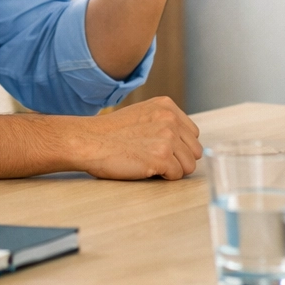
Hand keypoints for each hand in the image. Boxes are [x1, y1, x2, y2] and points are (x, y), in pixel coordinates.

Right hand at [68, 97, 200, 179]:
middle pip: (195, 150)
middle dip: (179, 160)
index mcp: (167, 106)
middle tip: (157, 160)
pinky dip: (163, 178)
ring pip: (189, 165)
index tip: (162, 150)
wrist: (89, 141)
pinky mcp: (161, 157)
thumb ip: (164, 122)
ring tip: (151, 164)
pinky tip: (146, 169)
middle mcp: (170, 119)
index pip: (193, 134)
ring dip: (173, 170)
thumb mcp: (142, 114)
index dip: (180, 147)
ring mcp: (167, 138)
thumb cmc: (110, 133)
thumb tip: (184, 142)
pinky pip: (176, 176)